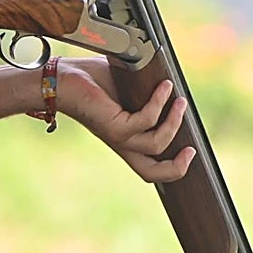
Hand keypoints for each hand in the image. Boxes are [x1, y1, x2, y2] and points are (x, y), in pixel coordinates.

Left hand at [55, 56, 195, 182]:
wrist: (60, 79)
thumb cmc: (91, 81)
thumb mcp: (125, 90)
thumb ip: (145, 94)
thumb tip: (171, 83)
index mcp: (124, 140)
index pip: (149, 168)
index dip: (173, 168)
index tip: (190, 152)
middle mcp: (121, 143)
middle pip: (152, 173)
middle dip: (177, 167)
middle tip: (192, 150)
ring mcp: (117, 137)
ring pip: (156, 144)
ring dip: (173, 121)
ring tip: (180, 100)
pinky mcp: (113, 126)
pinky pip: (146, 120)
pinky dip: (159, 102)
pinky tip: (163, 86)